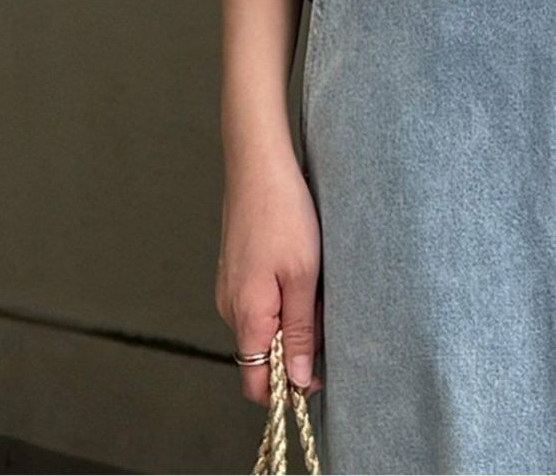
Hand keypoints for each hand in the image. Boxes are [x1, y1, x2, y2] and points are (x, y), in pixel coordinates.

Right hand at [216, 149, 322, 405]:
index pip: (256, 383)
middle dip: (294, 349)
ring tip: (316, 286)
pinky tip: (301, 271)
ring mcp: (230, 289)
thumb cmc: (284, 216)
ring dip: (290, 321)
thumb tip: (297, 380)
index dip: (286, 388)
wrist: (258, 167)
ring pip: (262, 327)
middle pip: (261, 356)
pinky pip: (259, 303)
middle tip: (325, 316)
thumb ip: (298, 331)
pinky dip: (282, 299)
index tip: (319, 374)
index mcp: (247, 316)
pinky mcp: (235, 271)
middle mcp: (230, 309)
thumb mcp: (303, 277)